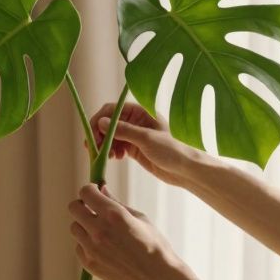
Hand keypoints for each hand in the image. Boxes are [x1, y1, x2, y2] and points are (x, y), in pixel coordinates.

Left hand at [68, 183, 182, 279]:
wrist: (158, 278)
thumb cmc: (153, 245)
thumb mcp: (139, 218)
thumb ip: (116, 203)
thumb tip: (102, 189)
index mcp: (113, 214)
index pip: (86, 192)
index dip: (90, 190)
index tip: (95, 193)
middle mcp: (99, 230)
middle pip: (74, 208)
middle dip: (83, 205)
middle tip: (94, 210)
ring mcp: (92, 248)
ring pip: (75, 228)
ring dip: (84, 225)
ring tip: (101, 232)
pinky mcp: (89, 264)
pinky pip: (79, 247)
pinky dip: (86, 244)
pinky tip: (103, 247)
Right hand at [85, 102, 200, 187]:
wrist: (186, 169)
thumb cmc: (172, 150)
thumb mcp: (146, 139)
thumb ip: (123, 130)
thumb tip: (101, 122)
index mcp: (141, 112)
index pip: (112, 110)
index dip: (99, 120)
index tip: (93, 135)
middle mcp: (136, 121)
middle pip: (109, 123)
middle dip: (100, 135)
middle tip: (94, 149)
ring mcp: (135, 135)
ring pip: (111, 136)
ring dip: (105, 145)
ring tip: (107, 156)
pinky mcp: (135, 149)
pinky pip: (117, 147)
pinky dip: (112, 152)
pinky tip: (115, 158)